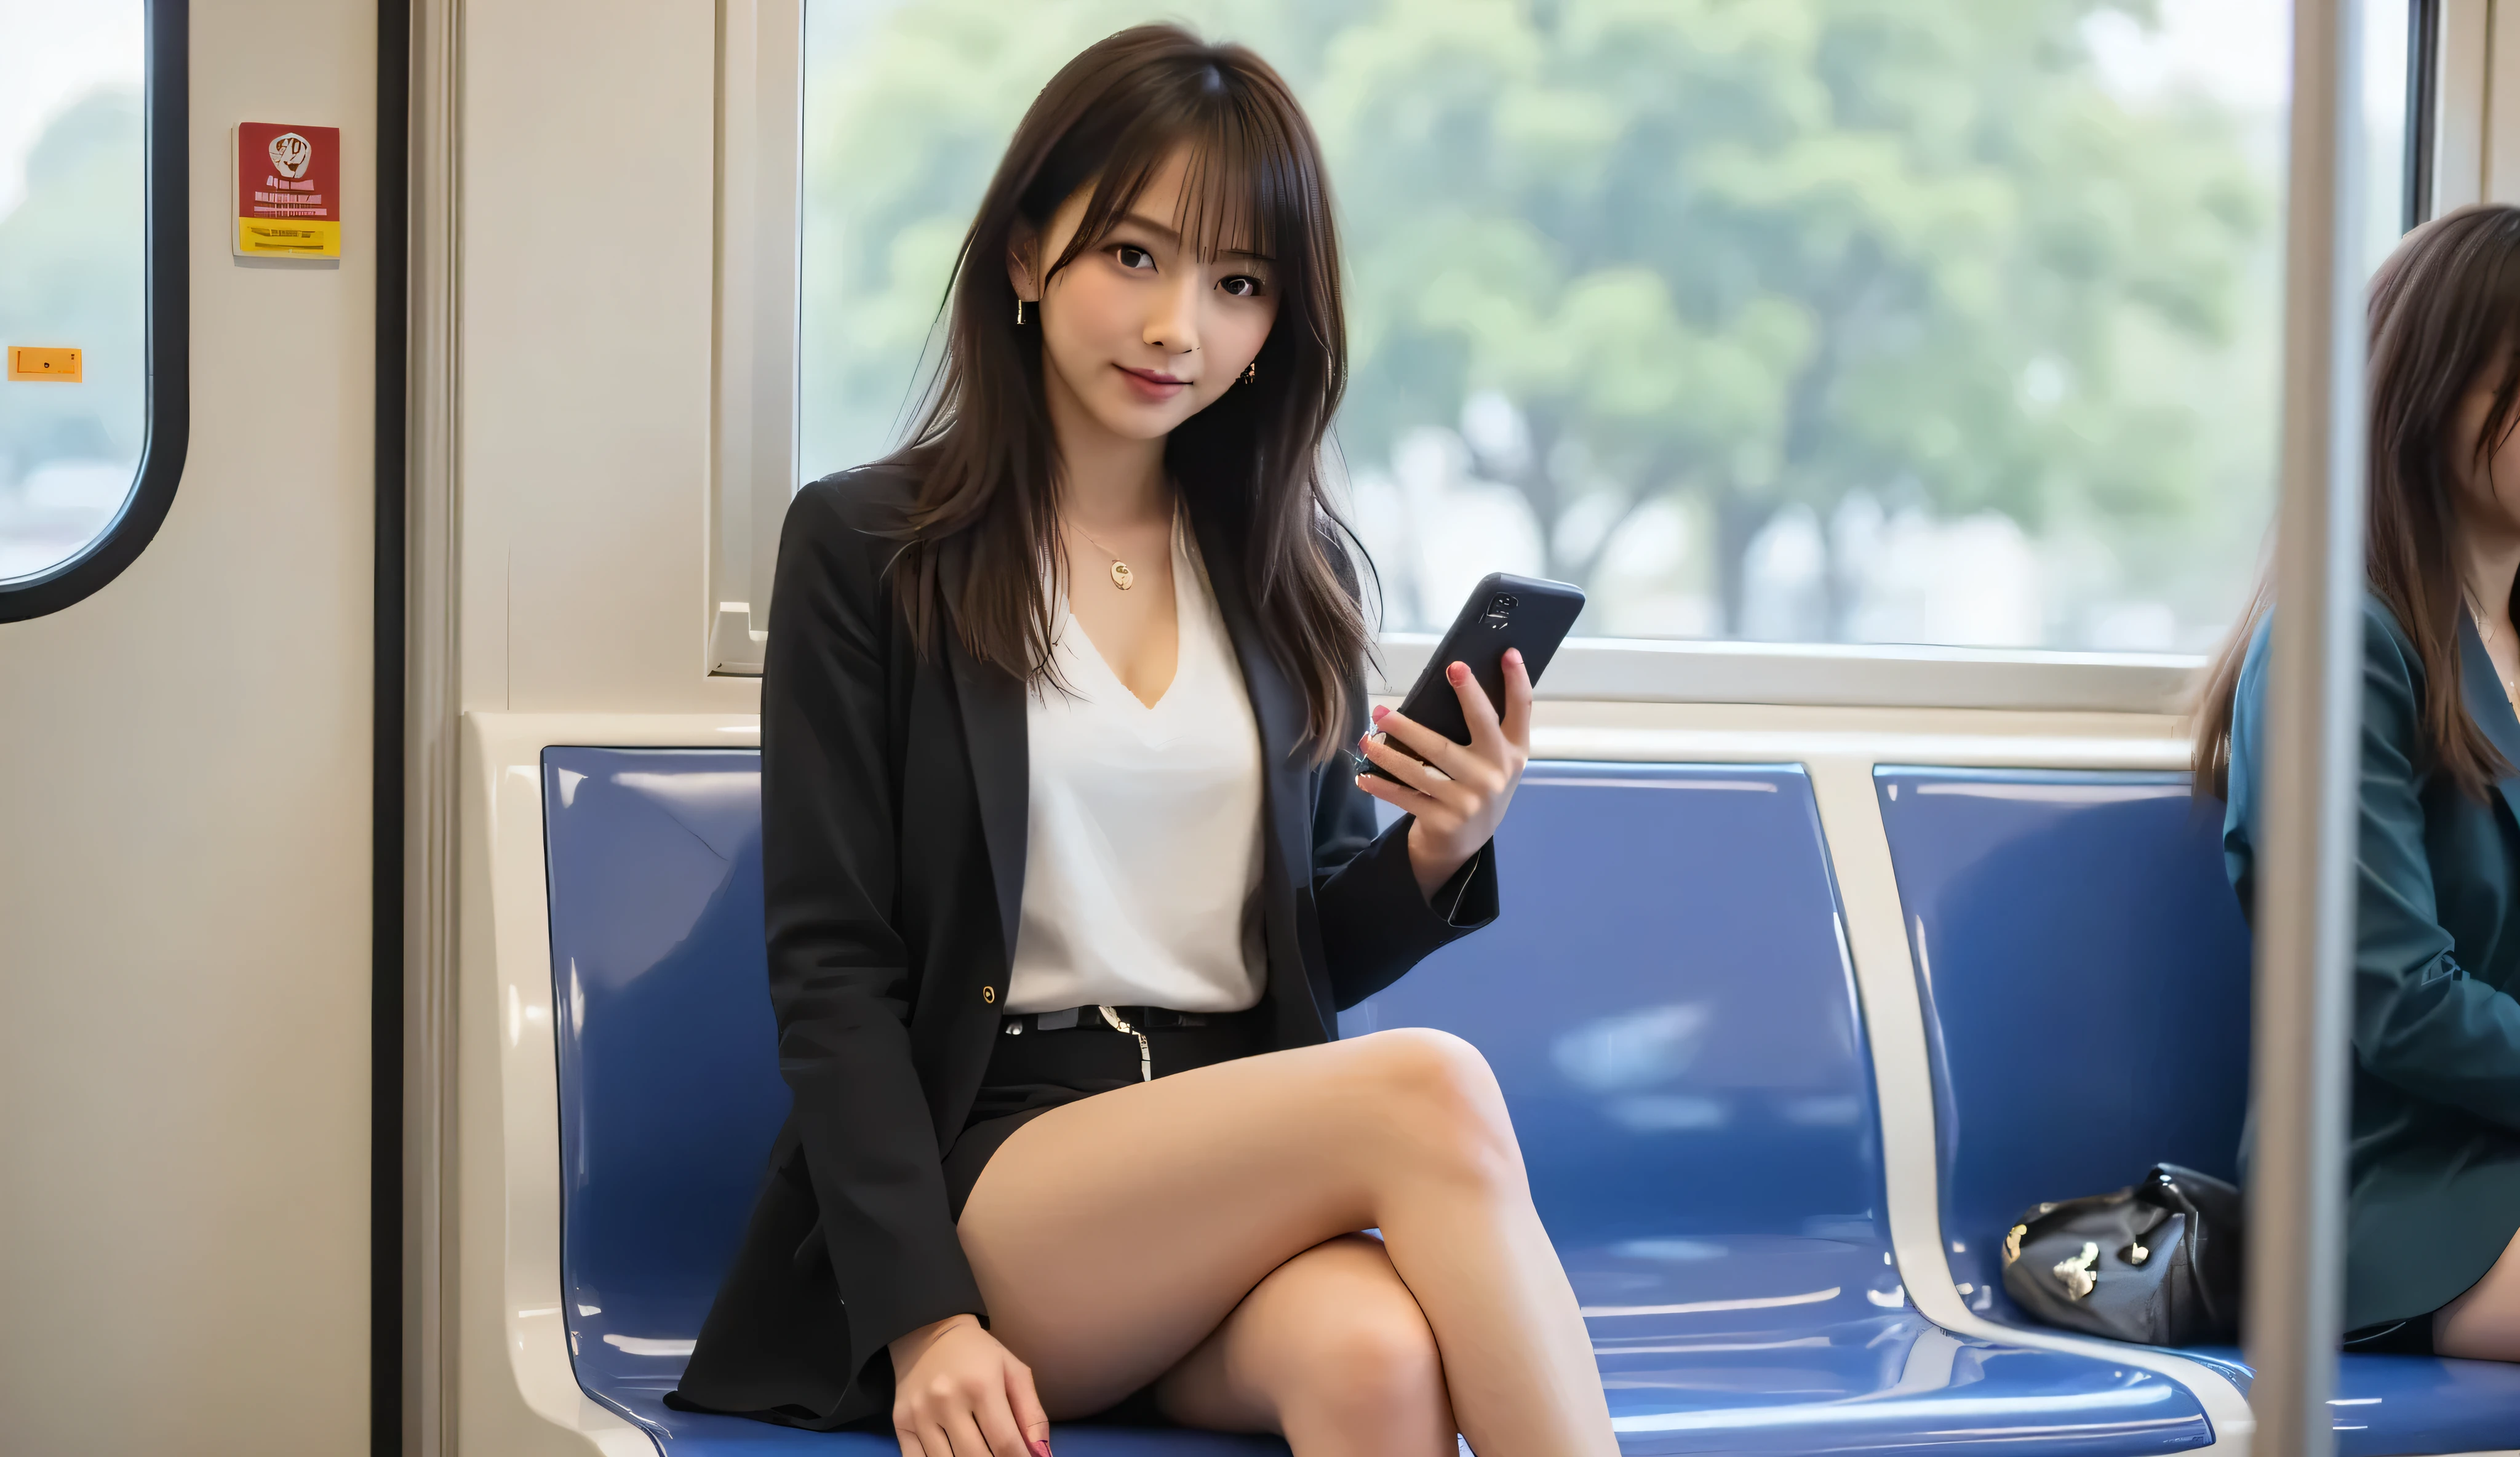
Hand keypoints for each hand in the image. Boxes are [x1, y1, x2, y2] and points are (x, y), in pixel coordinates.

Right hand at [888, 1313, 1051, 1456]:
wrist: (928, 1331)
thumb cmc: (979, 1354)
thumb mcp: (1014, 1372)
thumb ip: (1032, 1414)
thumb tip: (1042, 1455)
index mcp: (981, 1385)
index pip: (1005, 1442)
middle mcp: (946, 1400)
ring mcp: (919, 1414)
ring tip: (982, 1455)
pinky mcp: (900, 1423)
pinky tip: (954, 1456)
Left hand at [1355, 647, 1532, 900]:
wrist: (1466, 842)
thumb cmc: (1476, 785)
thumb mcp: (1494, 761)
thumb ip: (1487, 730)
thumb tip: (1458, 678)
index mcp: (1513, 753)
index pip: (1521, 711)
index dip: (1518, 681)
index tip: (1508, 652)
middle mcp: (1496, 773)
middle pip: (1477, 726)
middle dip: (1466, 695)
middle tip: (1450, 668)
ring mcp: (1470, 799)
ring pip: (1426, 763)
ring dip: (1392, 747)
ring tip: (1372, 730)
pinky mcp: (1444, 819)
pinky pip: (1405, 796)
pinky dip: (1381, 784)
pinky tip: (1363, 774)